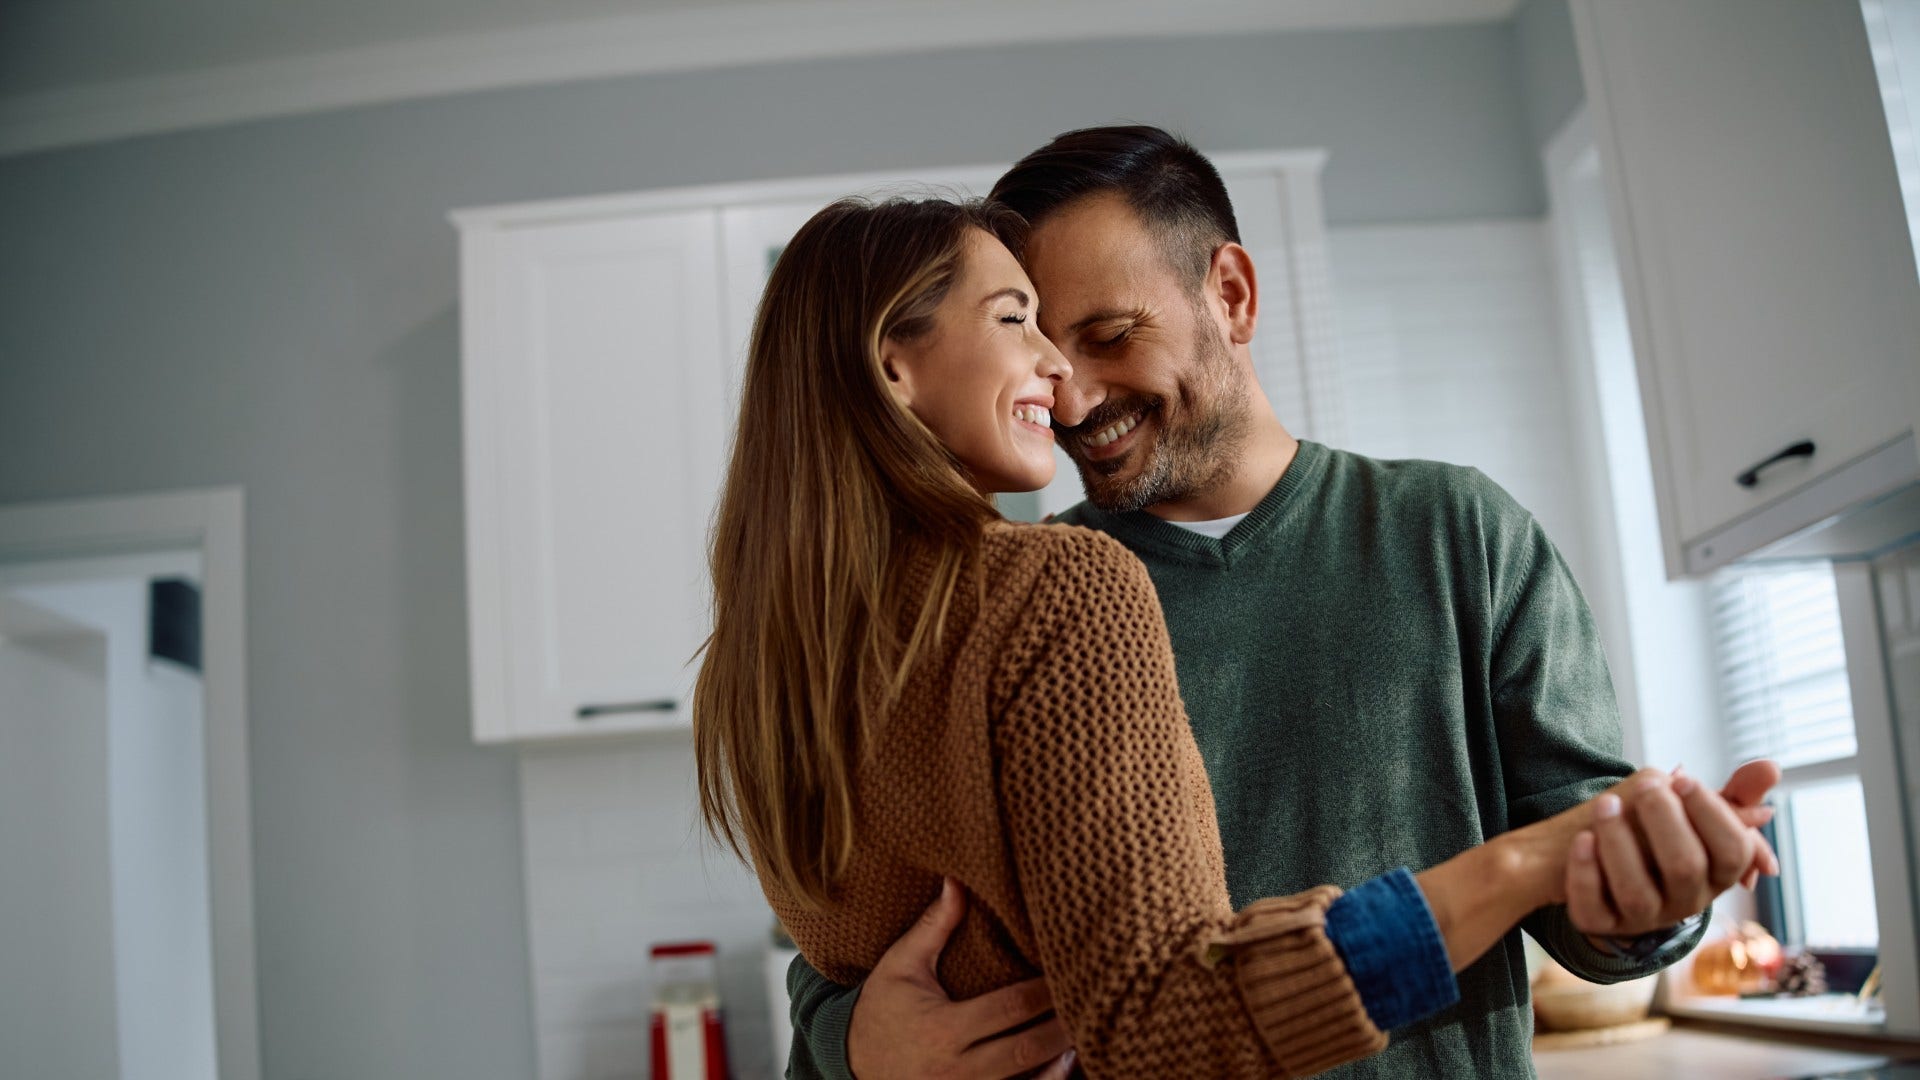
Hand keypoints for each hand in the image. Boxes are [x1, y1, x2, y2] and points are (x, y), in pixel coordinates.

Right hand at [847, 877, 1073, 1079]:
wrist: (850, 1062)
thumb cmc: (881, 1008)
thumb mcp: (901, 964)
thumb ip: (933, 926)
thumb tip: (956, 880)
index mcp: (943, 1028)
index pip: (1010, 1008)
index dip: (1044, 992)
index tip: (1068, 972)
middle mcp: (956, 1068)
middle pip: (1025, 1049)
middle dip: (1061, 1029)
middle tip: (1091, 1003)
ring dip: (1058, 1065)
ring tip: (1080, 1037)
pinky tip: (1060, 1068)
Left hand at [1565, 761, 1781, 937]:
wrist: (1603, 862)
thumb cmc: (1661, 834)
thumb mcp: (1697, 814)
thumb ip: (1734, 794)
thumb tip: (1771, 767)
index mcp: (1716, 874)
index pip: (1732, 852)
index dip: (1711, 813)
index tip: (1682, 779)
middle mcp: (1685, 901)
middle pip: (1685, 867)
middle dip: (1664, 819)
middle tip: (1646, 785)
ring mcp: (1642, 917)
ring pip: (1636, 892)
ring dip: (1620, 841)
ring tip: (1606, 803)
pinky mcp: (1600, 923)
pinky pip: (1594, 908)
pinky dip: (1586, 872)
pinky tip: (1583, 838)